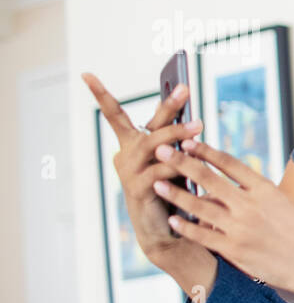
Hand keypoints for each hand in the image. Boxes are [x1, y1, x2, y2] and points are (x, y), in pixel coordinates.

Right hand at [81, 72, 215, 294]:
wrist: (167, 230)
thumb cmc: (174, 190)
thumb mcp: (176, 161)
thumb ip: (178, 142)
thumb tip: (195, 119)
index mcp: (133, 144)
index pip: (115, 114)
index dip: (100, 94)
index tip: (85, 73)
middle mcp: (126, 154)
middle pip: (146, 124)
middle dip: (166, 106)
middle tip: (185, 89)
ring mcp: (129, 171)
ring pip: (154, 144)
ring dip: (177, 134)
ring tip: (199, 125)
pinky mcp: (137, 189)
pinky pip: (158, 171)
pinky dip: (175, 165)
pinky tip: (188, 160)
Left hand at [152, 138, 293, 300]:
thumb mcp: (283, 206)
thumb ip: (256, 197)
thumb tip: (226, 191)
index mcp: (265, 189)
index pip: (230, 164)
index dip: (206, 151)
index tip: (188, 141)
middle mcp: (251, 204)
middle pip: (210, 178)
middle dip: (182, 162)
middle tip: (161, 149)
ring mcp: (241, 227)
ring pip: (200, 205)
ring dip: (176, 193)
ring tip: (157, 182)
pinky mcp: (236, 250)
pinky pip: (203, 235)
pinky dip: (186, 226)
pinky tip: (172, 219)